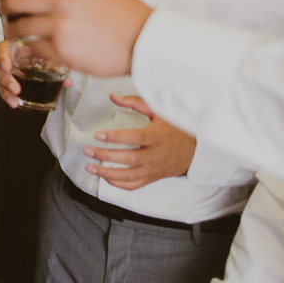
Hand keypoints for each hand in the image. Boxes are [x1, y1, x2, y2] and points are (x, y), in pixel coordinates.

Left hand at [0, 0, 152, 76]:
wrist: (145, 40)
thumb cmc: (126, 15)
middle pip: (13, 1)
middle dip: (2, 8)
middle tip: (2, 14)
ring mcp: (59, 25)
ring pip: (18, 27)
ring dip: (11, 32)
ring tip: (13, 34)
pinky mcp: (61, 49)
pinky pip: (32, 48)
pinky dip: (27, 49)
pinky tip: (28, 49)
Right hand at [0, 39, 72, 108]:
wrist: (46, 57)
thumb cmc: (44, 54)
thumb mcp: (51, 57)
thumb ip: (58, 67)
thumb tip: (67, 82)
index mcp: (17, 48)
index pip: (3, 48)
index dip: (2, 57)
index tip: (7, 67)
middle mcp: (10, 59)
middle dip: (5, 78)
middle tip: (15, 88)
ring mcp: (9, 71)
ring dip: (5, 90)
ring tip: (14, 99)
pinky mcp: (9, 83)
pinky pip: (4, 89)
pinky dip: (8, 97)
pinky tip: (15, 103)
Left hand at [82, 94, 196, 189]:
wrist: (195, 150)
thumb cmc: (175, 128)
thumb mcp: (159, 112)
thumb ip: (135, 103)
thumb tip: (113, 97)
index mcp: (157, 136)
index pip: (134, 138)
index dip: (115, 137)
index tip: (98, 134)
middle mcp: (156, 155)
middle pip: (128, 159)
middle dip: (105, 155)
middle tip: (88, 150)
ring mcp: (154, 169)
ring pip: (129, 175)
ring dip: (107, 173)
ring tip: (90, 167)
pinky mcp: (153, 178)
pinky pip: (134, 185)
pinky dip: (118, 184)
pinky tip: (105, 177)